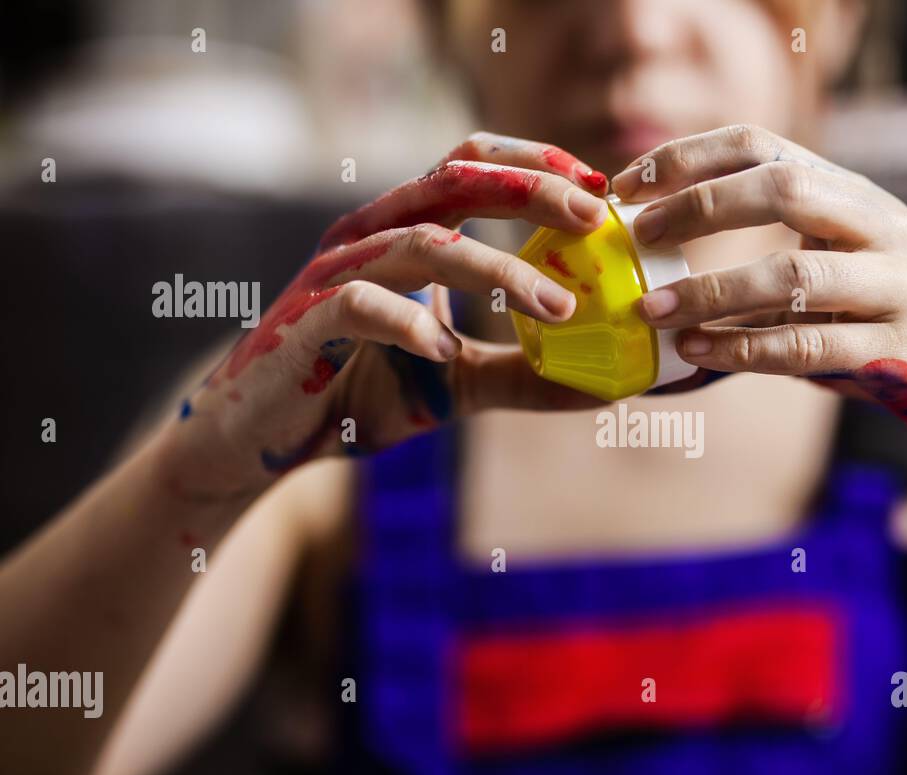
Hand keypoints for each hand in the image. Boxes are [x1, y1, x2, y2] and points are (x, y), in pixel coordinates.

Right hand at [160, 133, 610, 500]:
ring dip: (496, 270)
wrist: (260, 438)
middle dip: (529, 190)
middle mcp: (366, 237)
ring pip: (421, 244)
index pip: (468, 166)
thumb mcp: (456, 383)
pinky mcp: (304, 323)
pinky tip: (446, 350)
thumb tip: (606, 386)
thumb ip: (522, 375)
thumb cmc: (356, 392)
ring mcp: (333, 276)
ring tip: (557, 306)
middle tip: (593, 217)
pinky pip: (361, 306)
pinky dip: (408, 323)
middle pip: (453, 182)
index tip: (599, 191)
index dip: (533, 164)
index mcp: (400, 233)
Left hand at [612, 125, 906, 500]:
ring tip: (654, 312)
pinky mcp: (901, 350)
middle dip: (701, 207)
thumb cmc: (897, 317)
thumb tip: (670, 252)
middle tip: (640, 236)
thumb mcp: (850, 262)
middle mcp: (881, 226)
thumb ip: (782, 248)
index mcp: (856, 195)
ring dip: (713, 291)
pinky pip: (810, 346)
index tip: (629, 184)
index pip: (764, 145)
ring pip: (793, 275)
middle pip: (784, 188)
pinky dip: (746, 350)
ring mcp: (898, 286)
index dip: (690, 157)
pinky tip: (700, 354)